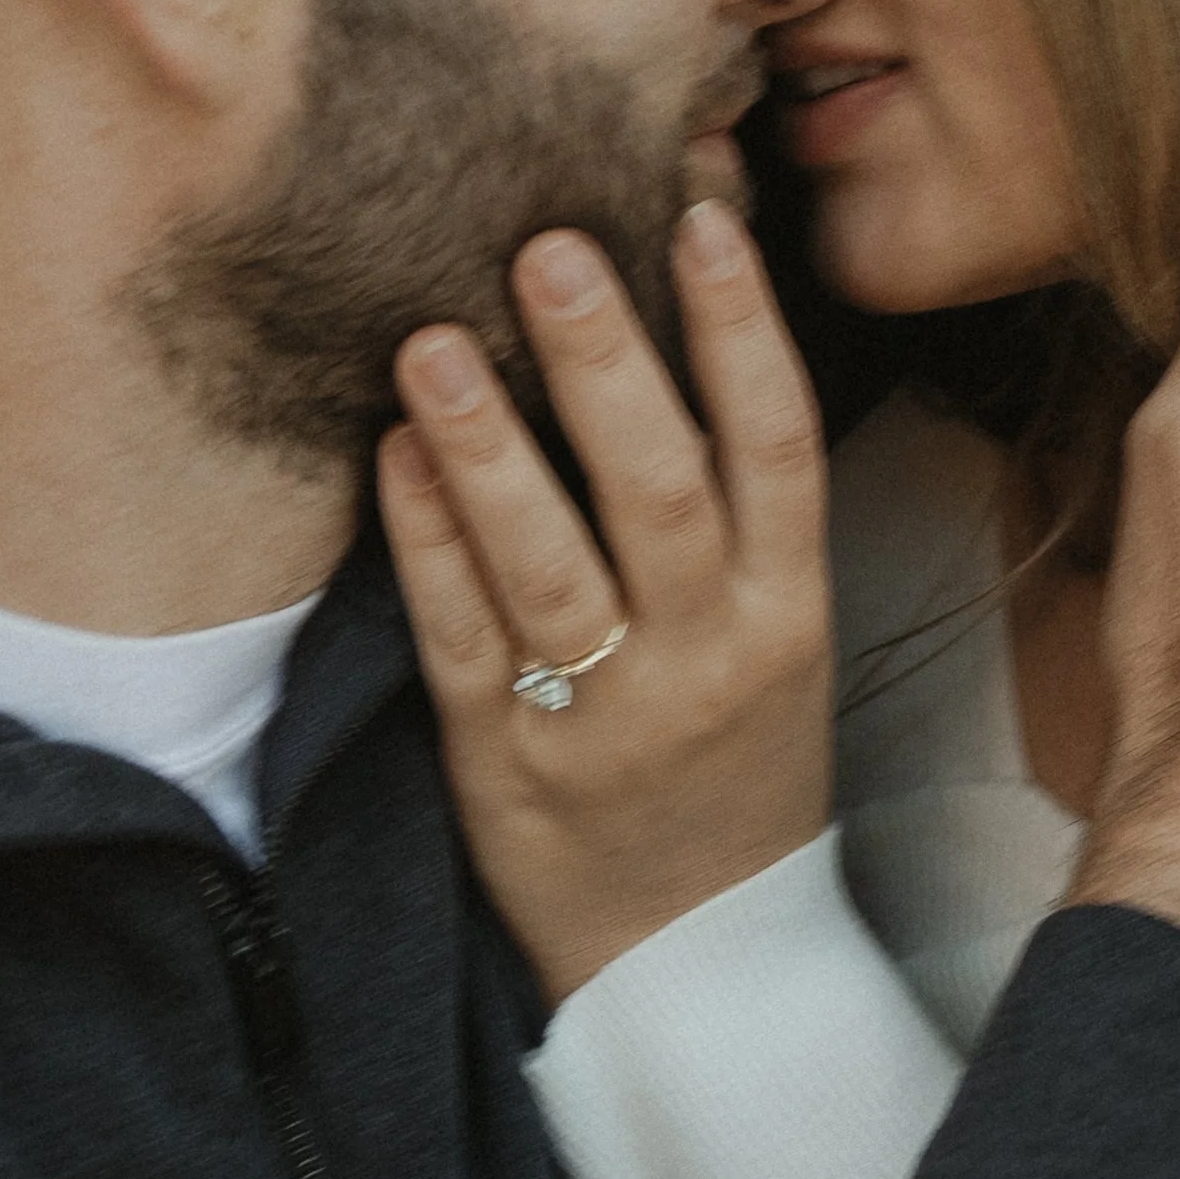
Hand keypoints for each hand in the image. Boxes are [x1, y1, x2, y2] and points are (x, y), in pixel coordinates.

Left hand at [377, 203, 833, 1009]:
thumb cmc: (731, 769)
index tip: (699, 217)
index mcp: (788, 618)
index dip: (742, 330)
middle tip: (548, 245)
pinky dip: (425, 543)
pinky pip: (461, 637)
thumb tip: (673, 334)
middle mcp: (707, 661)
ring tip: (433, 340)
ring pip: (549, 565)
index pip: (779, 450)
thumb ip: (736, 515)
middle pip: (663, 491)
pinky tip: (391, 457)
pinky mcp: (507, 761)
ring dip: (489, 446)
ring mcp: (606, 716)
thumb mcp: (778, 643)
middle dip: (607, 362)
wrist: (699, 961)